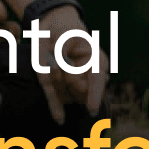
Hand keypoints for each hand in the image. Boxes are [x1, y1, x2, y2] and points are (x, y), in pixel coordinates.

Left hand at [34, 5, 106, 125]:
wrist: (51, 30)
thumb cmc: (65, 30)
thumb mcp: (65, 34)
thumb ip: (61, 49)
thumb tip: (56, 67)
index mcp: (96, 62)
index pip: (97, 81)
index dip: (94, 96)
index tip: (92, 109)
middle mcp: (86, 77)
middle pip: (79, 89)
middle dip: (67, 79)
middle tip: (57, 61)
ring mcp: (72, 84)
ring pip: (65, 92)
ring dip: (55, 81)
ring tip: (52, 61)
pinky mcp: (56, 86)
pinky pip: (56, 99)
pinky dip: (56, 108)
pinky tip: (59, 119)